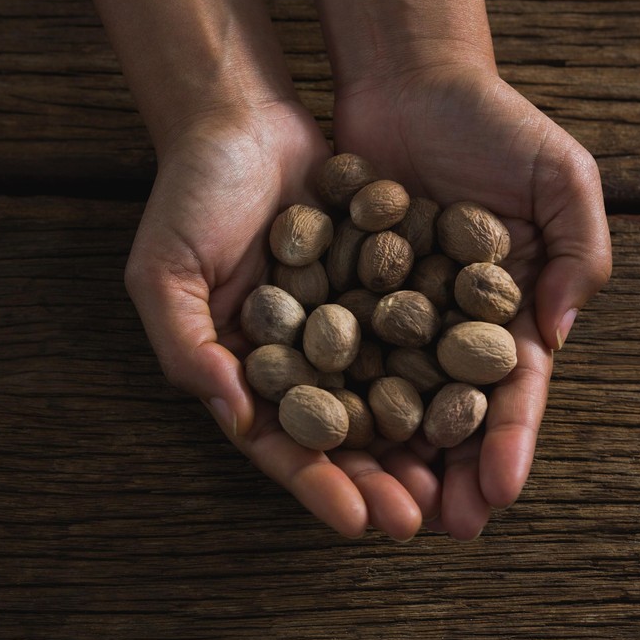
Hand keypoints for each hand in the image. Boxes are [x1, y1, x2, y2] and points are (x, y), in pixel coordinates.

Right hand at [124, 102, 437, 539]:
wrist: (242, 117)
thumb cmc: (191, 194)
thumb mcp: (164, 271)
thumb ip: (187, 347)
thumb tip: (236, 418)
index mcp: (246, 369)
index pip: (283, 443)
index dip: (317, 484)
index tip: (355, 523)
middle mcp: (300, 356)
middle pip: (344, 433)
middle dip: (379, 479)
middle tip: (419, 520)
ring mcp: (343, 322)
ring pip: (387, 393)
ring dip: (419, 440)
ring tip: (456, 479)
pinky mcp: (382, 283)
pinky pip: (415, 330)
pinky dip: (441, 365)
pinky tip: (475, 397)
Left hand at [331, 63, 612, 538]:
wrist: (408, 85)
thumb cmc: (494, 125)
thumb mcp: (560, 177)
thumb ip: (575, 252)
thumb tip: (555, 335)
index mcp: (506, 312)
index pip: (512, 390)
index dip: (508, 441)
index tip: (499, 491)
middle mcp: (448, 327)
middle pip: (449, 413)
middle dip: (448, 472)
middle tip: (440, 527)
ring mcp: (391, 317)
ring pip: (388, 400)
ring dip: (386, 457)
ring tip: (381, 508)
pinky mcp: (338, 298)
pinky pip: (334, 355)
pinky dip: (330, 397)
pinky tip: (323, 441)